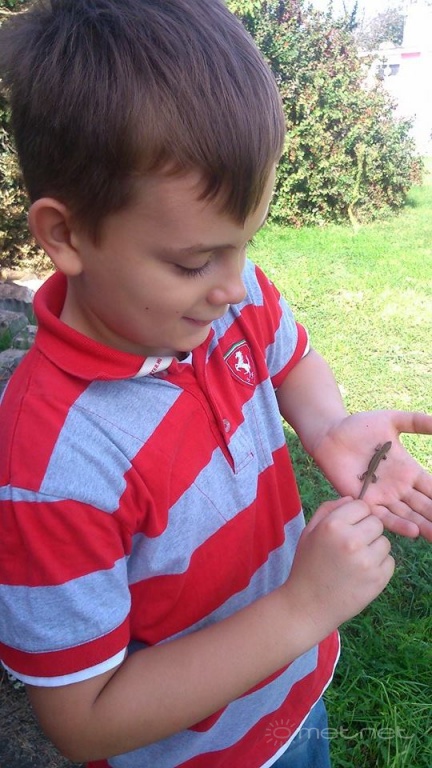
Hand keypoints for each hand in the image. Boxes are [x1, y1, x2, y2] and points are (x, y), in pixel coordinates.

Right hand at [285, 497, 393, 635]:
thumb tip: (352, 498)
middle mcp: (351, 540)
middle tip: (351, 546)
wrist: (308, 605)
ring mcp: (367, 561)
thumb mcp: (309, 532)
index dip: (356, 515)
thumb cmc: (307, 566)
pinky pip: (390, 562)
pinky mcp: (378, 579)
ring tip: (356, 561)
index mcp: (333, 525)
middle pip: (376, 522)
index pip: (361, 505)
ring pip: (385, 542)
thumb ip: (329, 509)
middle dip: (367, 531)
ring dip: (374, 549)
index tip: (348, 527)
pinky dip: (379, 566)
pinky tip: (361, 574)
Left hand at [312, 410, 431, 540]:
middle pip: (425, 506)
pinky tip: (414, 531)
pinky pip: (384, 516)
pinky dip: (398, 524)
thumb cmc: (359, 426)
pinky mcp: (365, 500)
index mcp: (408, 470)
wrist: (330, 434)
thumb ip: (417, 422)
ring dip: (425, 526)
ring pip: (409, 515)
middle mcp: (398, 487)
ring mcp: (382, 495)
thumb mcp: (392, 421)